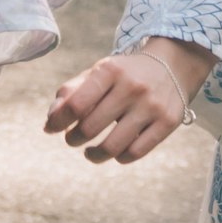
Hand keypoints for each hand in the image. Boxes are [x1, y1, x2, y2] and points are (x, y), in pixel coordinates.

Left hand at [46, 35, 213, 163]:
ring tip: (89, 152)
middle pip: (90, 127)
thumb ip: (71, 93)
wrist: (172, 64)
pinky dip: (119, 157)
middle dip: (74, 138)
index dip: (58, 122)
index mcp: (110, 70)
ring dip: (93, 155)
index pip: (75, 104)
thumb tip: (49, 124)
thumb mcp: (98, 73)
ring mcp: (152, 105)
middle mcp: (132, 86)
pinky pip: (135, 152)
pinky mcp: (168, 122)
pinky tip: (115, 152)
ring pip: (113, 146)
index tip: (52, 129)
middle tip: (73, 139)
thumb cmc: (124, 74)